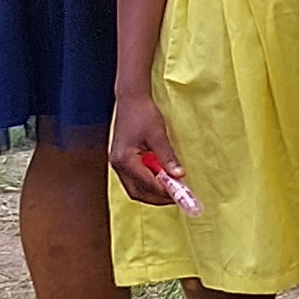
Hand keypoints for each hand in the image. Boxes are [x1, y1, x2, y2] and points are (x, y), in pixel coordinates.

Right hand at [108, 90, 185, 206]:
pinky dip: (148, 183)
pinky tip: (162, 179)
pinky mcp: (121, 160)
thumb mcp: (158, 135)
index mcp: (125, 159)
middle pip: (137, 192)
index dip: (164, 192)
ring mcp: (118, 164)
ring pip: (135, 188)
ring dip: (153, 192)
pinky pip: (134, 179)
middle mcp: (117, 165)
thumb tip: (179, 176)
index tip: (180, 195)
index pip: (146, 183)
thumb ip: (167, 157)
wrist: (131, 100)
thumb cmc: (143, 114)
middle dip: (157, 198)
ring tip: (172, 190)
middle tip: (177, 197)